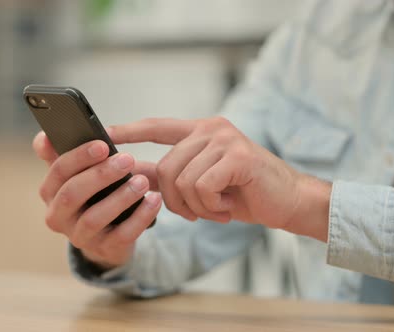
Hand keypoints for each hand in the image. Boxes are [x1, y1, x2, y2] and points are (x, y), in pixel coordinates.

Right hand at [32, 131, 161, 268]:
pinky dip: (140, 217)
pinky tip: (154, 200)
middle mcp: (57, 216)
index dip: (79, 156)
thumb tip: (45, 137)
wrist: (106, 235)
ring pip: (94, 218)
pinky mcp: (104, 249)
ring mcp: (79, 236)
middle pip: (72, 194)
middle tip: (127, 159)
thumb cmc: (90, 194)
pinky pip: (122, 235)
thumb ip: (59, 153)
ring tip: (142, 181)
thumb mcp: (74, 173)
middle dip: (100, 175)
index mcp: (49, 192)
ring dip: (120, 197)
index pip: (58, 171)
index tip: (103, 144)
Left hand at [108, 117, 330, 241]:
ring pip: (181, 180)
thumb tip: (130, 172)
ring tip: (216, 209)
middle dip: (174, 200)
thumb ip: (166, 175)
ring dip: (196, 207)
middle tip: (196, 213)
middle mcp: (210, 129)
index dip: (129, 131)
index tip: (105, 132)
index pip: (157, 126)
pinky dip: (210, 206)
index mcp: (199, 131)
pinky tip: (226, 207)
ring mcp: (225, 140)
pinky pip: (201, 187)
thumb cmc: (242, 193)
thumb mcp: (198, 183)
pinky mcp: (237, 156)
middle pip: (165, 168)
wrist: (288, 202)